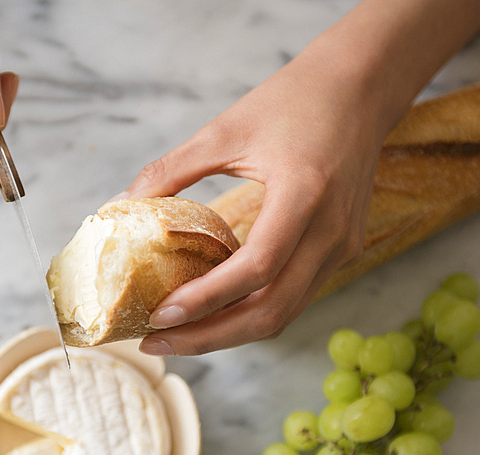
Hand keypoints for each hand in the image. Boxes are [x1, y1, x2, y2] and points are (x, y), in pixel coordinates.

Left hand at [123, 51, 389, 355]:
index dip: (206, 300)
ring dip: (229, 333)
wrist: (362, 87)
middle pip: (271, 311)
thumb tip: (118, 205)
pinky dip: (251, 312)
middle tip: (155, 342)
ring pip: (284, 313)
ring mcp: (342, 246)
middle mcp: (331, 231)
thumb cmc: (294, 100)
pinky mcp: (342, 250)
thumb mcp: (225, 130)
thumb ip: (171, 171)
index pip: (256, 269)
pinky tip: (212, 310)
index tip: (159, 315)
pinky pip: (294, 296)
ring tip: (176, 336)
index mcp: (305, 194)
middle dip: (209, 337)